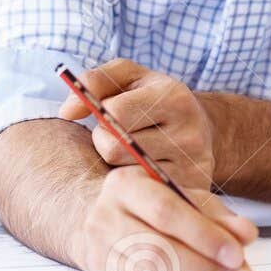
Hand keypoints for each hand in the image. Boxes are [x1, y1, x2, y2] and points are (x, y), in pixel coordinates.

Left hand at [59, 58, 216, 191]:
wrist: (203, 128)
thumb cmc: (155, 98)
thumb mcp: (128, 77)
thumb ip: (94, 81)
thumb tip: (67, 111)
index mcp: (174, 96)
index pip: (116, 111)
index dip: (101, 113)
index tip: (107, 113)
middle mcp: (189, 133)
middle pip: (115, 148)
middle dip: (104, 140)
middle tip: (116, 135)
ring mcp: (192, 166)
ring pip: (124, 174)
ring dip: (117, 163)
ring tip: (131, 151)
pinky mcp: (192, 191)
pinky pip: (141, 193)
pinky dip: (133, 182)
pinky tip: (141, 170)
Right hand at [80, 166, 256, 270]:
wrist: (109, 224)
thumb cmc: (152, 207)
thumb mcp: (184, 197)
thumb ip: (217, 214)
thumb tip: (245, 234)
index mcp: (124, 186)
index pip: (165, 212)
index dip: (204, 236)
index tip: (236, 253)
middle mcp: (104, 220)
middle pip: (157, 251)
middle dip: (205, 267)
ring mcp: (100, 257)